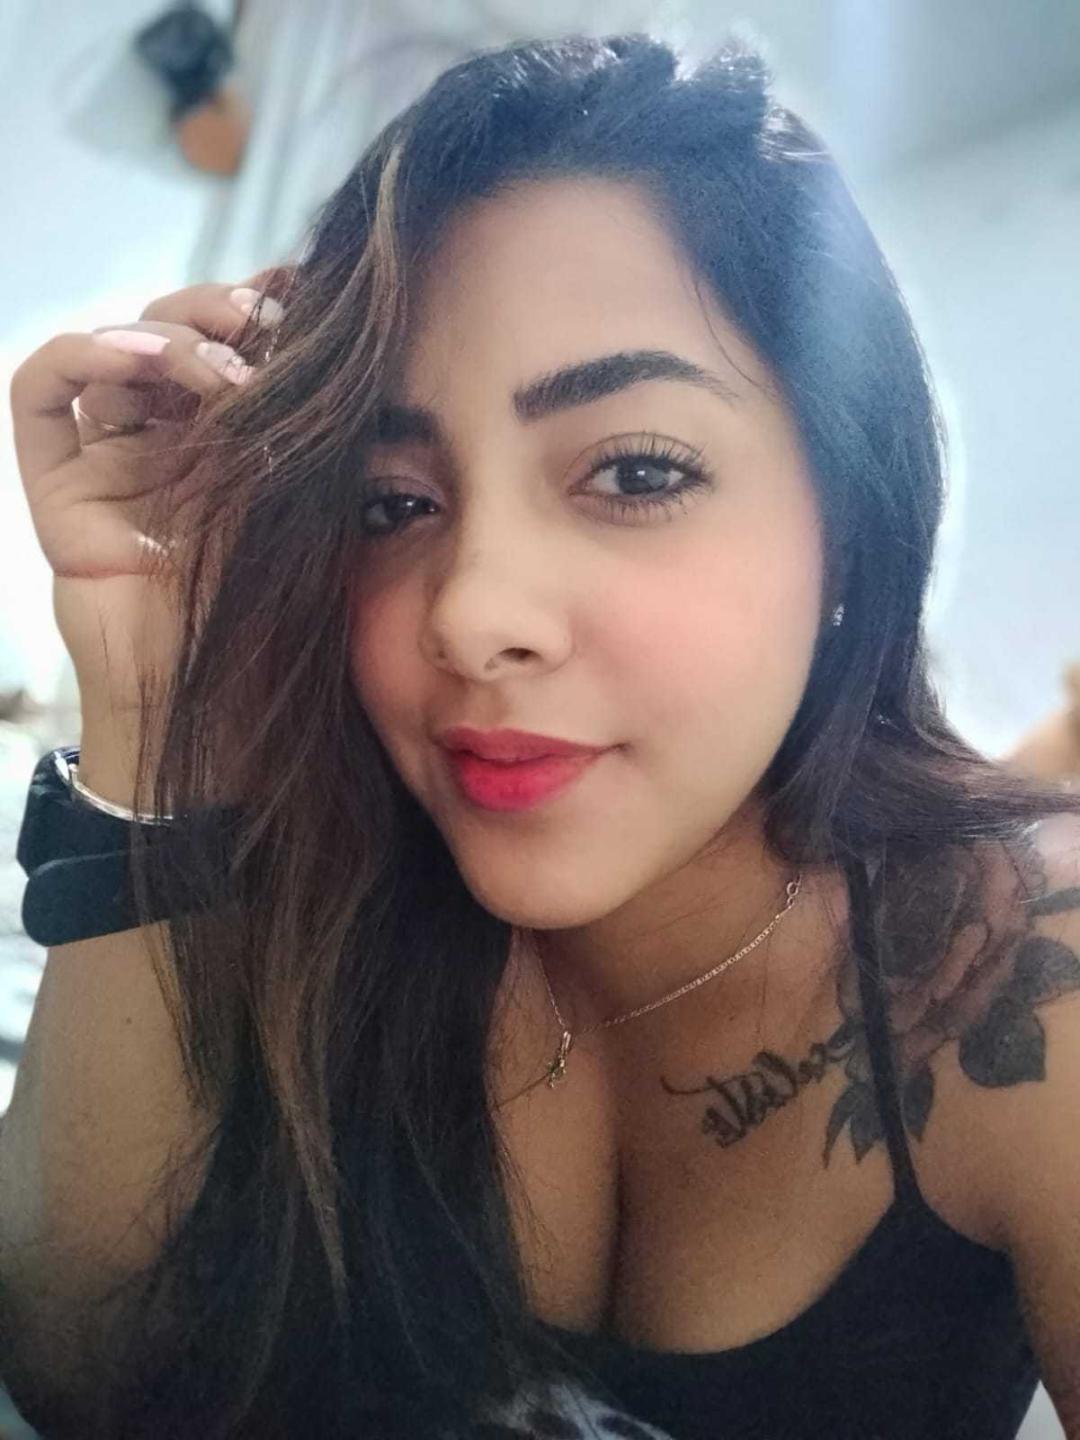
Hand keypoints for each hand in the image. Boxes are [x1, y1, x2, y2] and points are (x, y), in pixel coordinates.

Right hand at [9, 269, 290, 722]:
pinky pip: (44, 392)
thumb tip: (322, 328)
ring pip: (116, 350)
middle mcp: (165, 440)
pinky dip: (82, 354)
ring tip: (218, 368)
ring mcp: (109, 456)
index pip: (228, 344)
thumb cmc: (268, 605)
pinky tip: (135, 360)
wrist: (213, 689)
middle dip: (218, 313)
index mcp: (227, 441)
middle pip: (172, 331)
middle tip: (263, 327)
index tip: (304, 288)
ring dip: (167, 335)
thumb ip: (296, 420)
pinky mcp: (57, 482)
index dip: (258, 305)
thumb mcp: (297, 496)